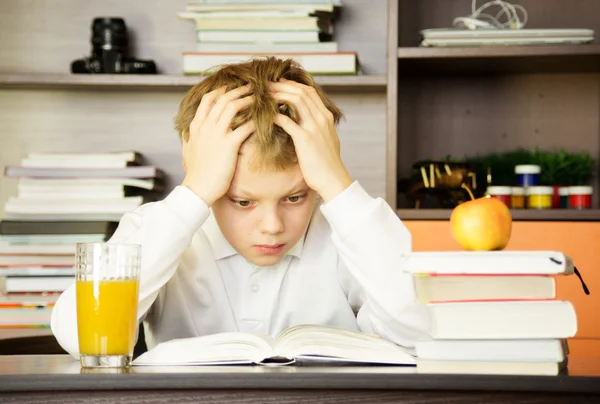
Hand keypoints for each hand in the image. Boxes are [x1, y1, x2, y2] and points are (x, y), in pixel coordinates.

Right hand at [182, 84, 254, 205]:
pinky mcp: (229, 144)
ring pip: (233, 107)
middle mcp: (206, 126)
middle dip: (238, 90)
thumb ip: (188, 137)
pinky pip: (245, 127)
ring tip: (258, 99)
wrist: (198, 188)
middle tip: (251, 87)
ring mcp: (217, 134)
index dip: (222, 90)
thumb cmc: (195, 172)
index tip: (232, 87)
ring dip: (247, 100)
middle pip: (223, 99)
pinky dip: (255, 121)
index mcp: (196, 125)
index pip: (208, 99)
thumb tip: (186, 132)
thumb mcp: (187, 150)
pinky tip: (263, 120)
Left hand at [270, 78, 351, 201]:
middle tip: (267, 85)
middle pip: (301, 92)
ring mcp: (314, 127)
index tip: (279, 83)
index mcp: (326, 117)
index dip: (293, 85)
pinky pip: (287, 120)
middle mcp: (322, 118)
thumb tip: (307, 122)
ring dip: (278, 95)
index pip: (310, 92)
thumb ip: (319, 128)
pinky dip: (275, 115)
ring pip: (296, 100)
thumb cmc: (327, 164)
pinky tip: (265, 116)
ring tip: (265, 95)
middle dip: (282, 85)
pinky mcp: (304, 139)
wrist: (332, 179)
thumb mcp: (327, 140)